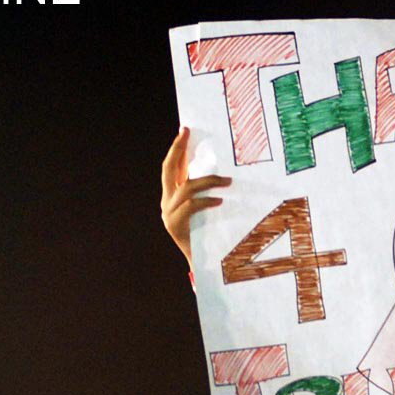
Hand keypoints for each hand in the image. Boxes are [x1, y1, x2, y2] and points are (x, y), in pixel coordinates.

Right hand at [160, 127, 230, 267]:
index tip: (184, 130)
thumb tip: (226, 173)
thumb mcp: (209, 210)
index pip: (171, 167)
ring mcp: (168, 213)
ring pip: (185, 189)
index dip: (177, 148)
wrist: (203, 264)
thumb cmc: (210, 235)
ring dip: (208, 182)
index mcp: (172, 196)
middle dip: (177, 149)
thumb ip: (208, 193)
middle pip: (168, 169)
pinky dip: (206, 201)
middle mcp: (166, 202)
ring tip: (227, 181)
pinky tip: (219, 201)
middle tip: (186, 133)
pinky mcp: (175, 225)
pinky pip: (191, 207)